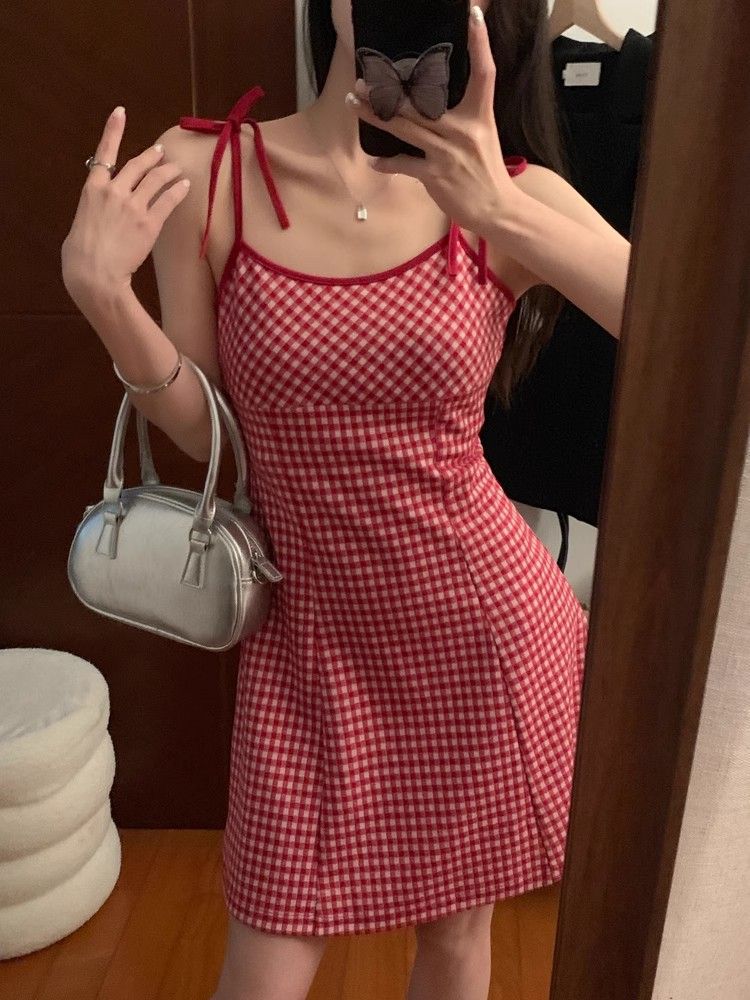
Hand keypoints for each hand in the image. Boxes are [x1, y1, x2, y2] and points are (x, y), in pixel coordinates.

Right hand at [61, 107, 189, 297]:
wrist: (95, 273)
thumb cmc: (80, 256)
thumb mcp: (81, 224)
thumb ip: (95, 211)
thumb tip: (101, 214)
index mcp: (93, 188)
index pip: (105, 152)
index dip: (114, 130)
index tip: (121, 112)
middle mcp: (114, 191)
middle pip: (137, 165)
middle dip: (151, 156)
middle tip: (161, 152)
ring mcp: (133, 205)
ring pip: (155, 179)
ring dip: (168, 171)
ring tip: (177, 168)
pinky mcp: (150, 223)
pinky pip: (167, 200)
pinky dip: (178, 190)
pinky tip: (185, 185)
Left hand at [345, 2, 518, 240]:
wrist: (496, 209)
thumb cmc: (486, 173)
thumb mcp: (482, 137)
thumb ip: (461, 118)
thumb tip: (432, 103)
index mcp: (480, 115)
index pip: (485, 71)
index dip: (480, 42)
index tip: (472, 15)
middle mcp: (464, 130)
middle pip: (421, 102)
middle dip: (388, 91)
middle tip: (363, 80)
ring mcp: (447, 153)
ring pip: (405, 129)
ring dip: (376, 117)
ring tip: (355, 104)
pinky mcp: (436, 176)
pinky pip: (405, 165)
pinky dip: (388, 163)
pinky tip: (375, 160)